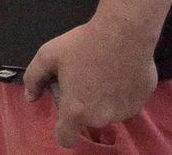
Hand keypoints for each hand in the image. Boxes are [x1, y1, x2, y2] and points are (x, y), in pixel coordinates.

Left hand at [22, 16, 158, 148]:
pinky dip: (121, 93)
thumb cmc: (83, 44)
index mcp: (76, 110)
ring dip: (103, 100)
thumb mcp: (48, 55)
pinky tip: (119, 72)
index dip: (63, 129)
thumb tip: (30, 96)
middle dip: (84, 105)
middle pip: (88, 119)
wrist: (123, 33)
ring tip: (102, 73)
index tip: (64, 114)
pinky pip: (126, 102)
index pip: (66, 138)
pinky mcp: (141, 103)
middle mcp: (101, 118)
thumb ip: (33, 78)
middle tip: (82, 79)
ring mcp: (124, 112)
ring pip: (108, 111)